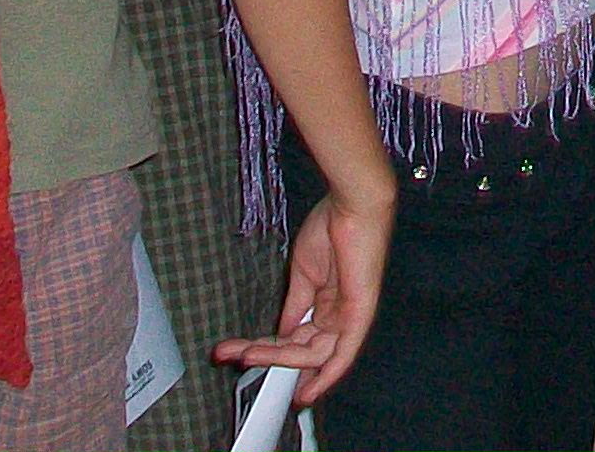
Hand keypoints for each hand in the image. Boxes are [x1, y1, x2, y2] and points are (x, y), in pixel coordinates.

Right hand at [215, 184, 392, 401]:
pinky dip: (325, 375)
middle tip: (234, 356)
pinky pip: (344, 354)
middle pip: (300, 350)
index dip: (274, 353)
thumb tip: (280, 332)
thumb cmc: (331, 227)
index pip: (299, 339)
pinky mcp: (360, 314)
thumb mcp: (304, 273)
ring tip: (245, 354)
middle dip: (265, 356)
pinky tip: (307, 391)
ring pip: (313, 355)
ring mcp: (351, 316)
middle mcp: (339, 315)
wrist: (351, 203)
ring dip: (277, 358)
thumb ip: (295, 306)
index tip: (245, 358)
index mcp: (327, 304)